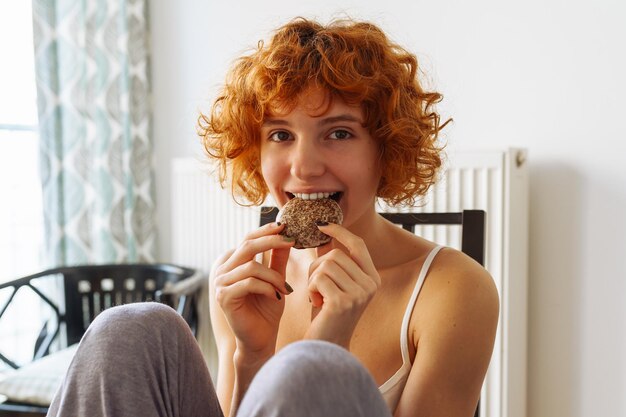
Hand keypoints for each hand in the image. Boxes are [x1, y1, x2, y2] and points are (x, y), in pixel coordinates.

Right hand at [213, 222, 293, 355]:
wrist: (260, 339)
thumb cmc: (268, 310)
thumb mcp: (276, 280)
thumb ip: (278, 259)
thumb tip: (286, 235)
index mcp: (233, 263)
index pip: (247, 239)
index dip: (265, 231)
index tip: (284, 226)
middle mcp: (223, 270)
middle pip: (247, 246)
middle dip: (271, 241)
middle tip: (290, 241)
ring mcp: (221, 283)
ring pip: (251, 266)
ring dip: (274, 276)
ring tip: (286, 289)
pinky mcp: (224, 297)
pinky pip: (249, 283)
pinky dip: (267, 288)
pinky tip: (277, 297)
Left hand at [304, 223, 380, 347]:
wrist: (325, 347)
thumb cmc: (327, 315)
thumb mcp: (334, 284)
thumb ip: (333, 260)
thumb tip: (324, 232)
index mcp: (373, 279)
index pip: (358, 244)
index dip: (340, 232)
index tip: (321, 225)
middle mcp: (371, 285)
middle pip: (336, 254)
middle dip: (317, 267)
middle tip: (316, 287)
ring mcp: (359, 294)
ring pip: (325, 265)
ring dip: (313, 279)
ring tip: (317, 297)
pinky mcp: (343, 302)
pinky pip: (317, 278)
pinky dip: (310, 290)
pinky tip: (316, 304)